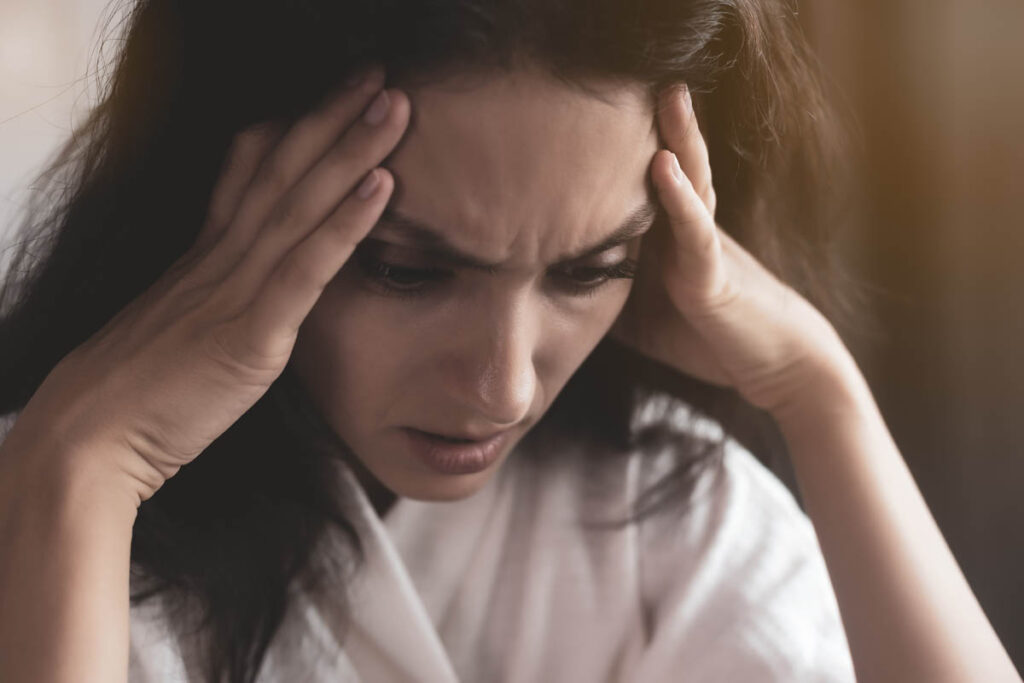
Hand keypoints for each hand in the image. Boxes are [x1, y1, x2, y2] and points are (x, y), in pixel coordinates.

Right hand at [3, 65, 408, 501]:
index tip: (334, 98)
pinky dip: (346, 223)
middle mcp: (221, 259)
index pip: (250, 176)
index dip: (295, 131)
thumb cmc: (135, 393)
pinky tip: (383, 183)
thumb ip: (218, 302)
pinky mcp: (252, 333)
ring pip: (299, 203)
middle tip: (378, 74)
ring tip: (394, 103)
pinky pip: (305, 267)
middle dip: (332, 117)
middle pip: (282, 170)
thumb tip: (251, 295)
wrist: (88, 440)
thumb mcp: (180, 329)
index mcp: (204, 257)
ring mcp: (236, 290)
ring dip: (351, 148)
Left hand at [608, 85, 851, 416]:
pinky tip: (664, 164)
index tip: (600, 116)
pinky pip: (696, 230)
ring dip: (680, 137)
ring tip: (669, 95)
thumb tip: (559, 288)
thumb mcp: (644, 318)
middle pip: (674, 167)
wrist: (776, 365)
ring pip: (691, 183)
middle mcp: (690, 232)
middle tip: (646, 79)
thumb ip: (611, 295)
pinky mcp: (712, 273)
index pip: (644, 187)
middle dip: (660, 125)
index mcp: (673, 238)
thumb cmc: (712, 337)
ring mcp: (703, 247)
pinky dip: (679, 198)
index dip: (627, 152)